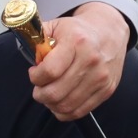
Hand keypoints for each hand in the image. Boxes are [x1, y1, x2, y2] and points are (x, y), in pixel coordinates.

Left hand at [26, 1, 130, 119]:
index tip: (34, 73)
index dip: (36, 77)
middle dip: (40, 94)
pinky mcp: (106, 90)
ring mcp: (100, 77)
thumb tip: (28, 56)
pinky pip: (79, 112)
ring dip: (51, 104)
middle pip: (56, 93)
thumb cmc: (78, 31)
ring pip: (66, 106)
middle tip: (39, 87)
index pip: (50, 71)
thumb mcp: (56, 26)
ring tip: (49, 94)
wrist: (109, 32)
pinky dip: (64, 111)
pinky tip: (60, 100)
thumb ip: (37, 39)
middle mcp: (91, 60)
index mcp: (76, 41)